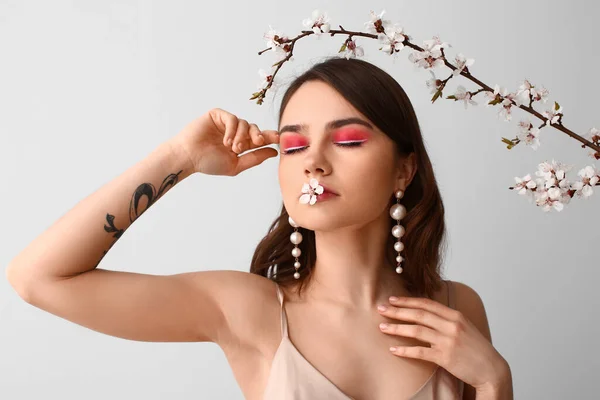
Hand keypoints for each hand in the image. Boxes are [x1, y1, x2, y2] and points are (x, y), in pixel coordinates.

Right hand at [168, 108, 279, 175]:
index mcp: (241, 144)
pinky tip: (226, 141)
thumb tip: (273, 152)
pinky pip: (232, 118)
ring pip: (244, 123)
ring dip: (241, 136)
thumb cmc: (209, 163)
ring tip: (232, 147)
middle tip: (258, 142)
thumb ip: (254, 158)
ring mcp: (226, 123)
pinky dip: (232, 129)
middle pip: (255, 128)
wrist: (189, 157)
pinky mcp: (217, 115)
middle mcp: (235, 132)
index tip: (279, 138)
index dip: (270, 137)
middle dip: (259, 135)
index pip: (259, 138)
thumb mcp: (236, 164)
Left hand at [377, 296, 507, 389]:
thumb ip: (446, 320)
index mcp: (455, 315)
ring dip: (397, 328)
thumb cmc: (476, 349)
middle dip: (397, 310)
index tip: (392, 299)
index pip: (426, 304)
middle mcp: (451, 325)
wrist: (492, 370)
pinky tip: (393, 349)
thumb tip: (425, 314)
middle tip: (380, 308)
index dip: (407, 300)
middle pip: (418, 314)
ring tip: (382, 327)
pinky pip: (420, 352)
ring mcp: (448, 341)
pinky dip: (405, 350)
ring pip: (416, 330)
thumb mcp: (464, 328)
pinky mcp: (445, 357)